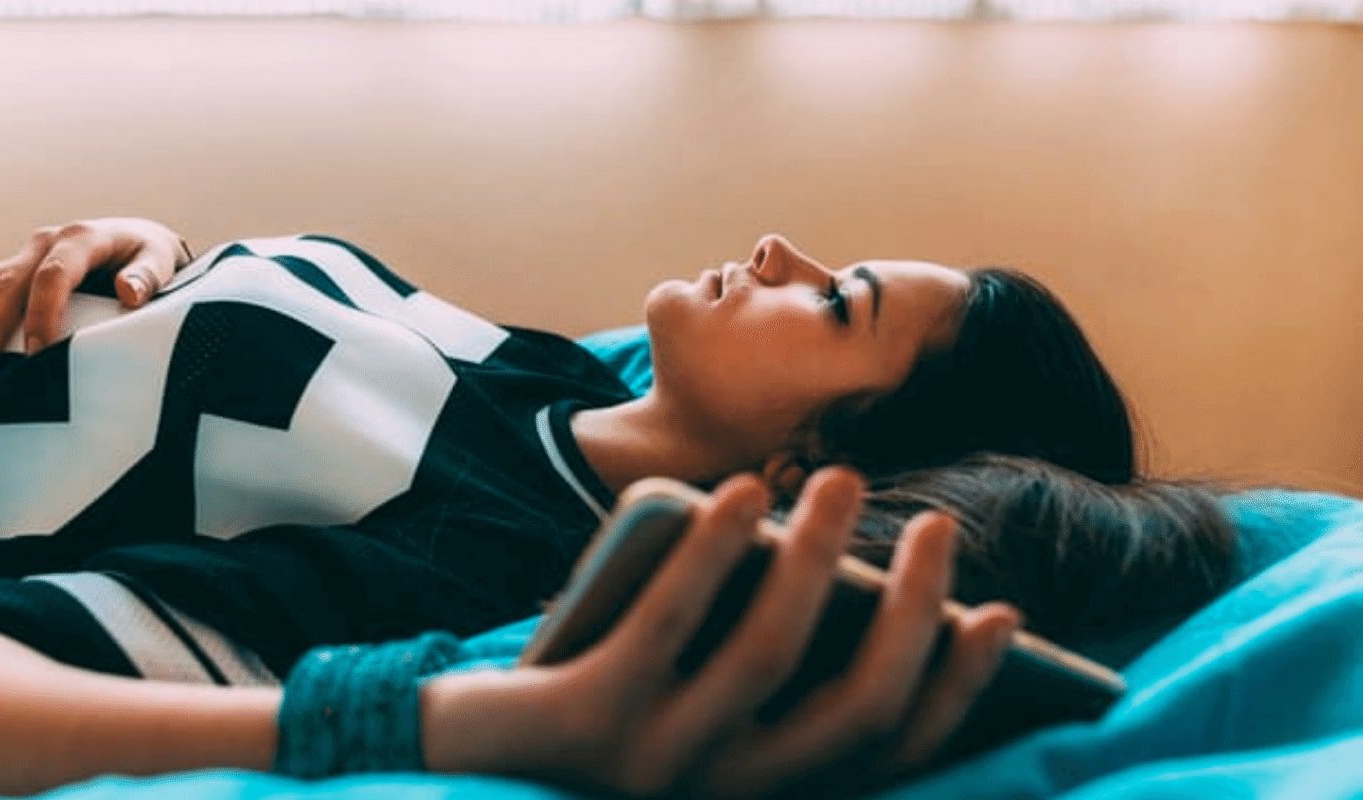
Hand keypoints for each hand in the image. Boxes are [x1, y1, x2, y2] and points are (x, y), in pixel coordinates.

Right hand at [0, 218, 189, 370]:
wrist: (137, 241)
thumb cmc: (150, 256)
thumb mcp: (161, 261)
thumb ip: (148, 276)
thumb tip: (129, 292)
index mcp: (82, 237)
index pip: (54, 275)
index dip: (43, 313)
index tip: (39, 352)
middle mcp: (46, 241)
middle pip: (9, 282)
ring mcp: (25, 255)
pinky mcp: (15, 270)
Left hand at [419, 468, 1020, 797]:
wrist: (475, 748)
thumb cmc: (612, 701)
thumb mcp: (704, 689)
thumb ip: (772, 656)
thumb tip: (853, 573)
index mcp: (769, 790)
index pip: (890, 750)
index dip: (957, 686)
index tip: (1002, 612)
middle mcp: (730, 792)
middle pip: (854, 705)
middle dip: (912, 610)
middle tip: (939, 524)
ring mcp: (662, 762)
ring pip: (769, 654)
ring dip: (817, 557)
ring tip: (838, 481)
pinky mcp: (593, 720)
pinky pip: (668, 625)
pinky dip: (712, 552)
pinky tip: (736, 495)